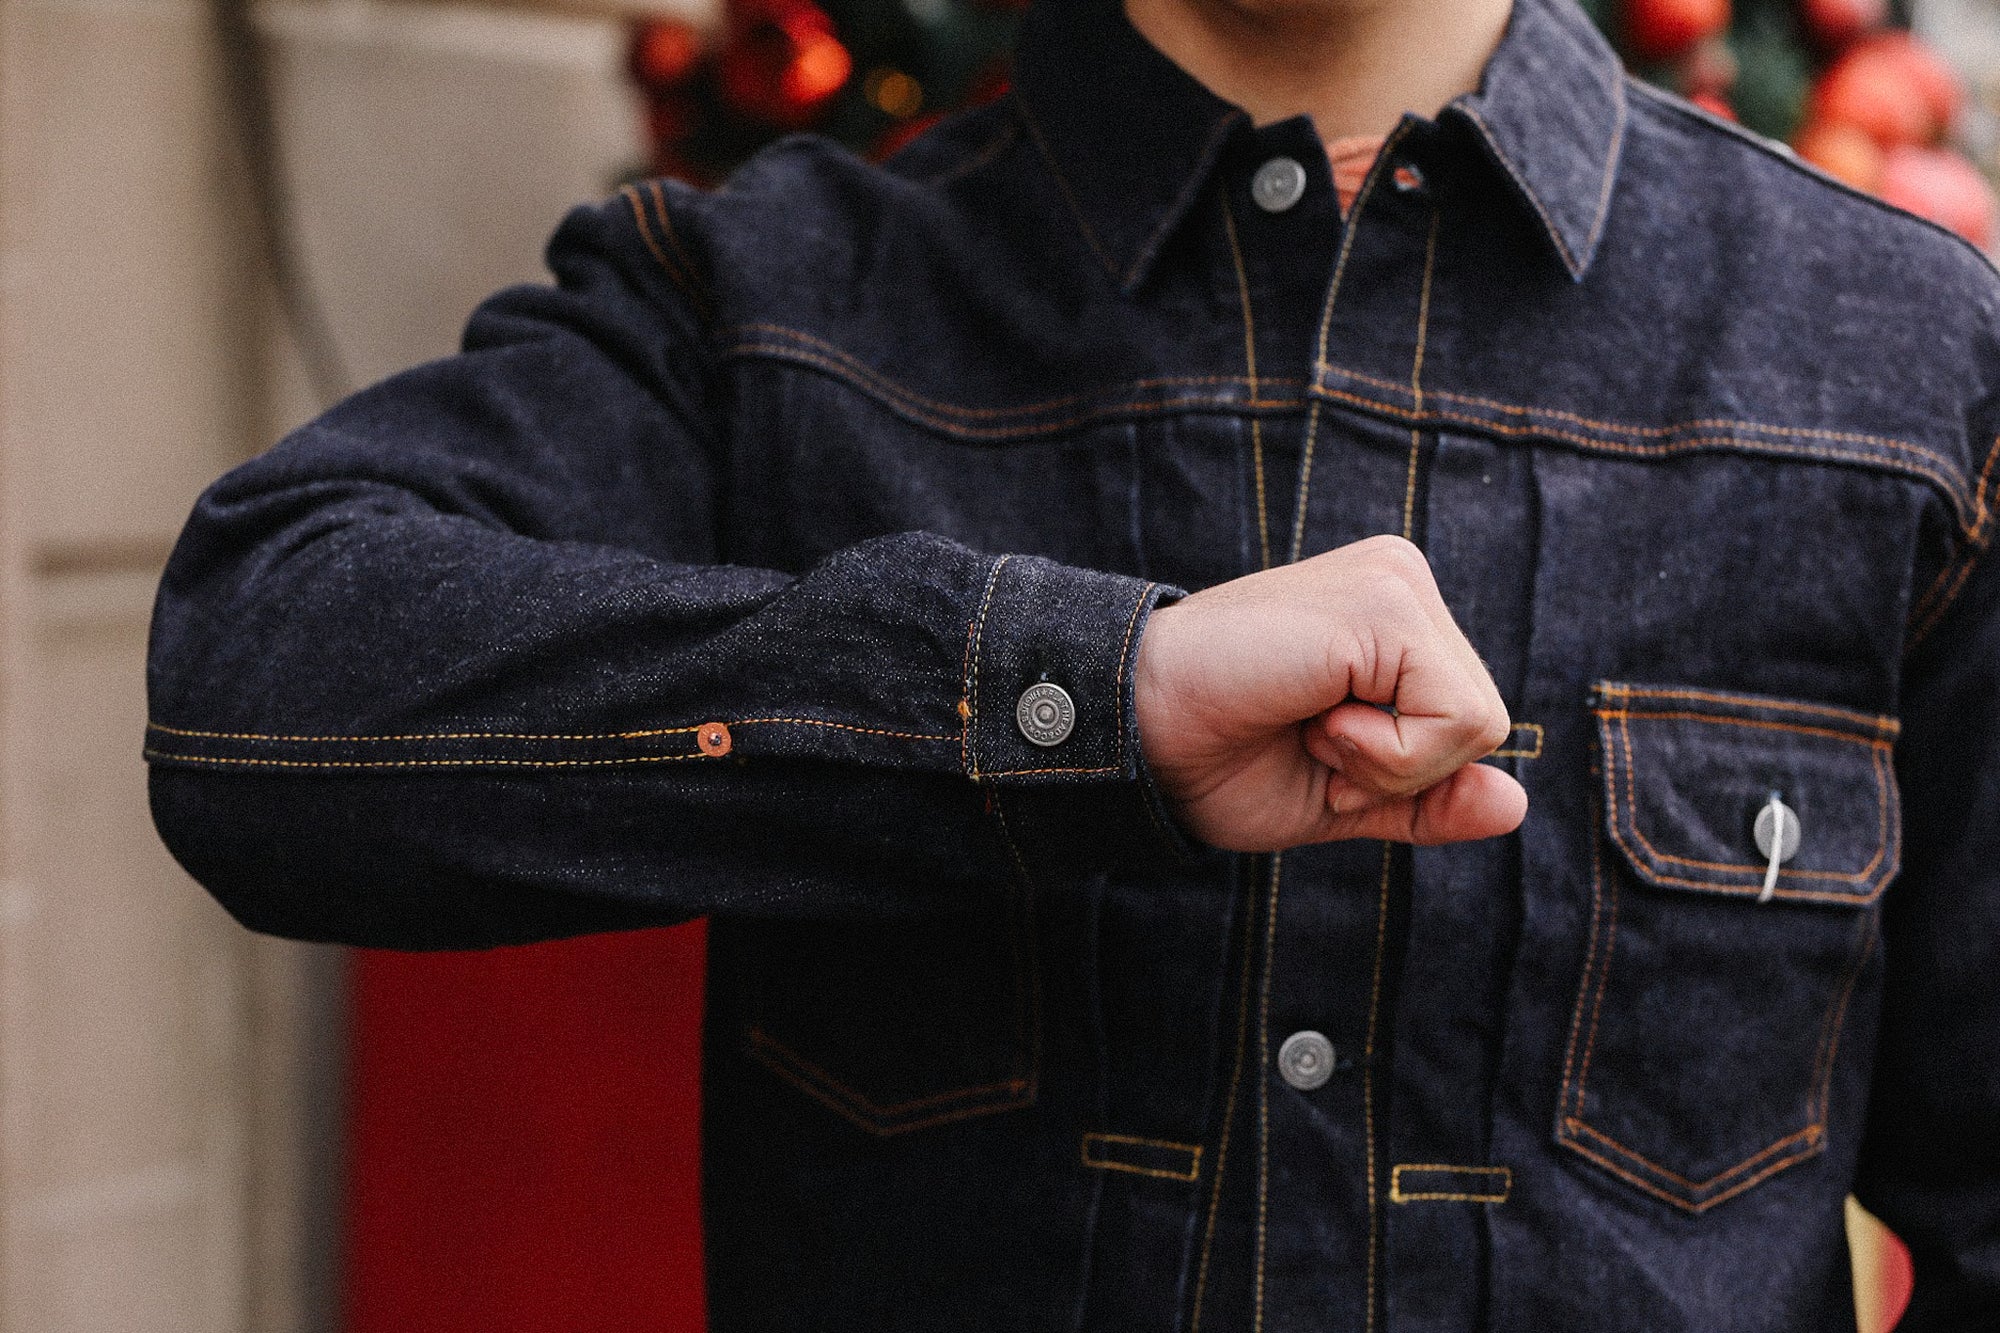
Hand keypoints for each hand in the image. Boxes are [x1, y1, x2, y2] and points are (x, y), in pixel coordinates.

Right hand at [1134, 535, 1526, 850]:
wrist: (1137, 736)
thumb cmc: (1216, 758)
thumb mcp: (1341, 796)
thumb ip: (1426, 800)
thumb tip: (1516, 804)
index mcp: (1394, 617)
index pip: (1468, 724)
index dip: (1397, 774)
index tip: (1311, 746)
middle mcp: (1402, 582)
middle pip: (1483, 721)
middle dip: (1397, 769)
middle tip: (1306, 738)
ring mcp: (1396, 583)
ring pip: (1478, 722)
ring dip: (1386, 761)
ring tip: (1305, 721)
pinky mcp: (1385, 603)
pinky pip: (1455, 719)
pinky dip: (1384, 753)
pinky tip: (1313, 714)